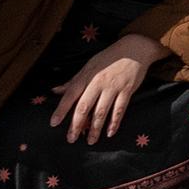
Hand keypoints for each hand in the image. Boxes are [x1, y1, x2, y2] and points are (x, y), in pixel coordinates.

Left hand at [46, 35, 164, 145]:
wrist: (135, 48)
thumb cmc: (109, 58)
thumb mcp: (89, 65)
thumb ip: (73, 80)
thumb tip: (55, 91)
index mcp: (87, 76)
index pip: (70, 95)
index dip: (61, 110)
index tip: (54, 123)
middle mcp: (98, 82)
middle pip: (84, 107)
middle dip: (77, 125)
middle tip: (71, 139)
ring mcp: (113, 87)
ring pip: (101, 112)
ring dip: (95, 128)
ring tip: (90, 140)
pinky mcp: (127, 90)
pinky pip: (119, 110)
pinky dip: (114, 123)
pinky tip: (109, 133)